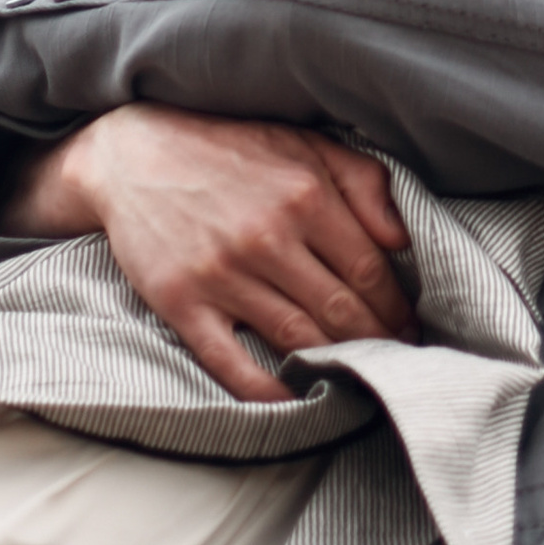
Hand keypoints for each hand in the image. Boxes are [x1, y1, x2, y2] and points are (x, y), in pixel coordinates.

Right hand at [0, 106, 417, 406]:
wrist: (132, 153)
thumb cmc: (229, 147)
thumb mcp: (304, 144)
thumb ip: (362, 182)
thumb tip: (403, 238)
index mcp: (304, 195)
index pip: (369, 269)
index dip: (397, 306)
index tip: (411, 326)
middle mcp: (267, 237)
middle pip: (340, 310)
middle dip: (377, 341)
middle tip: (396, 360)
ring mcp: (222, 274)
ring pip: (297, 338)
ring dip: (336, 364)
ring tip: (361, 377)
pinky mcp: (183, 303)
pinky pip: (231, 362)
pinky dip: (267, 391)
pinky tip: (295, 400)